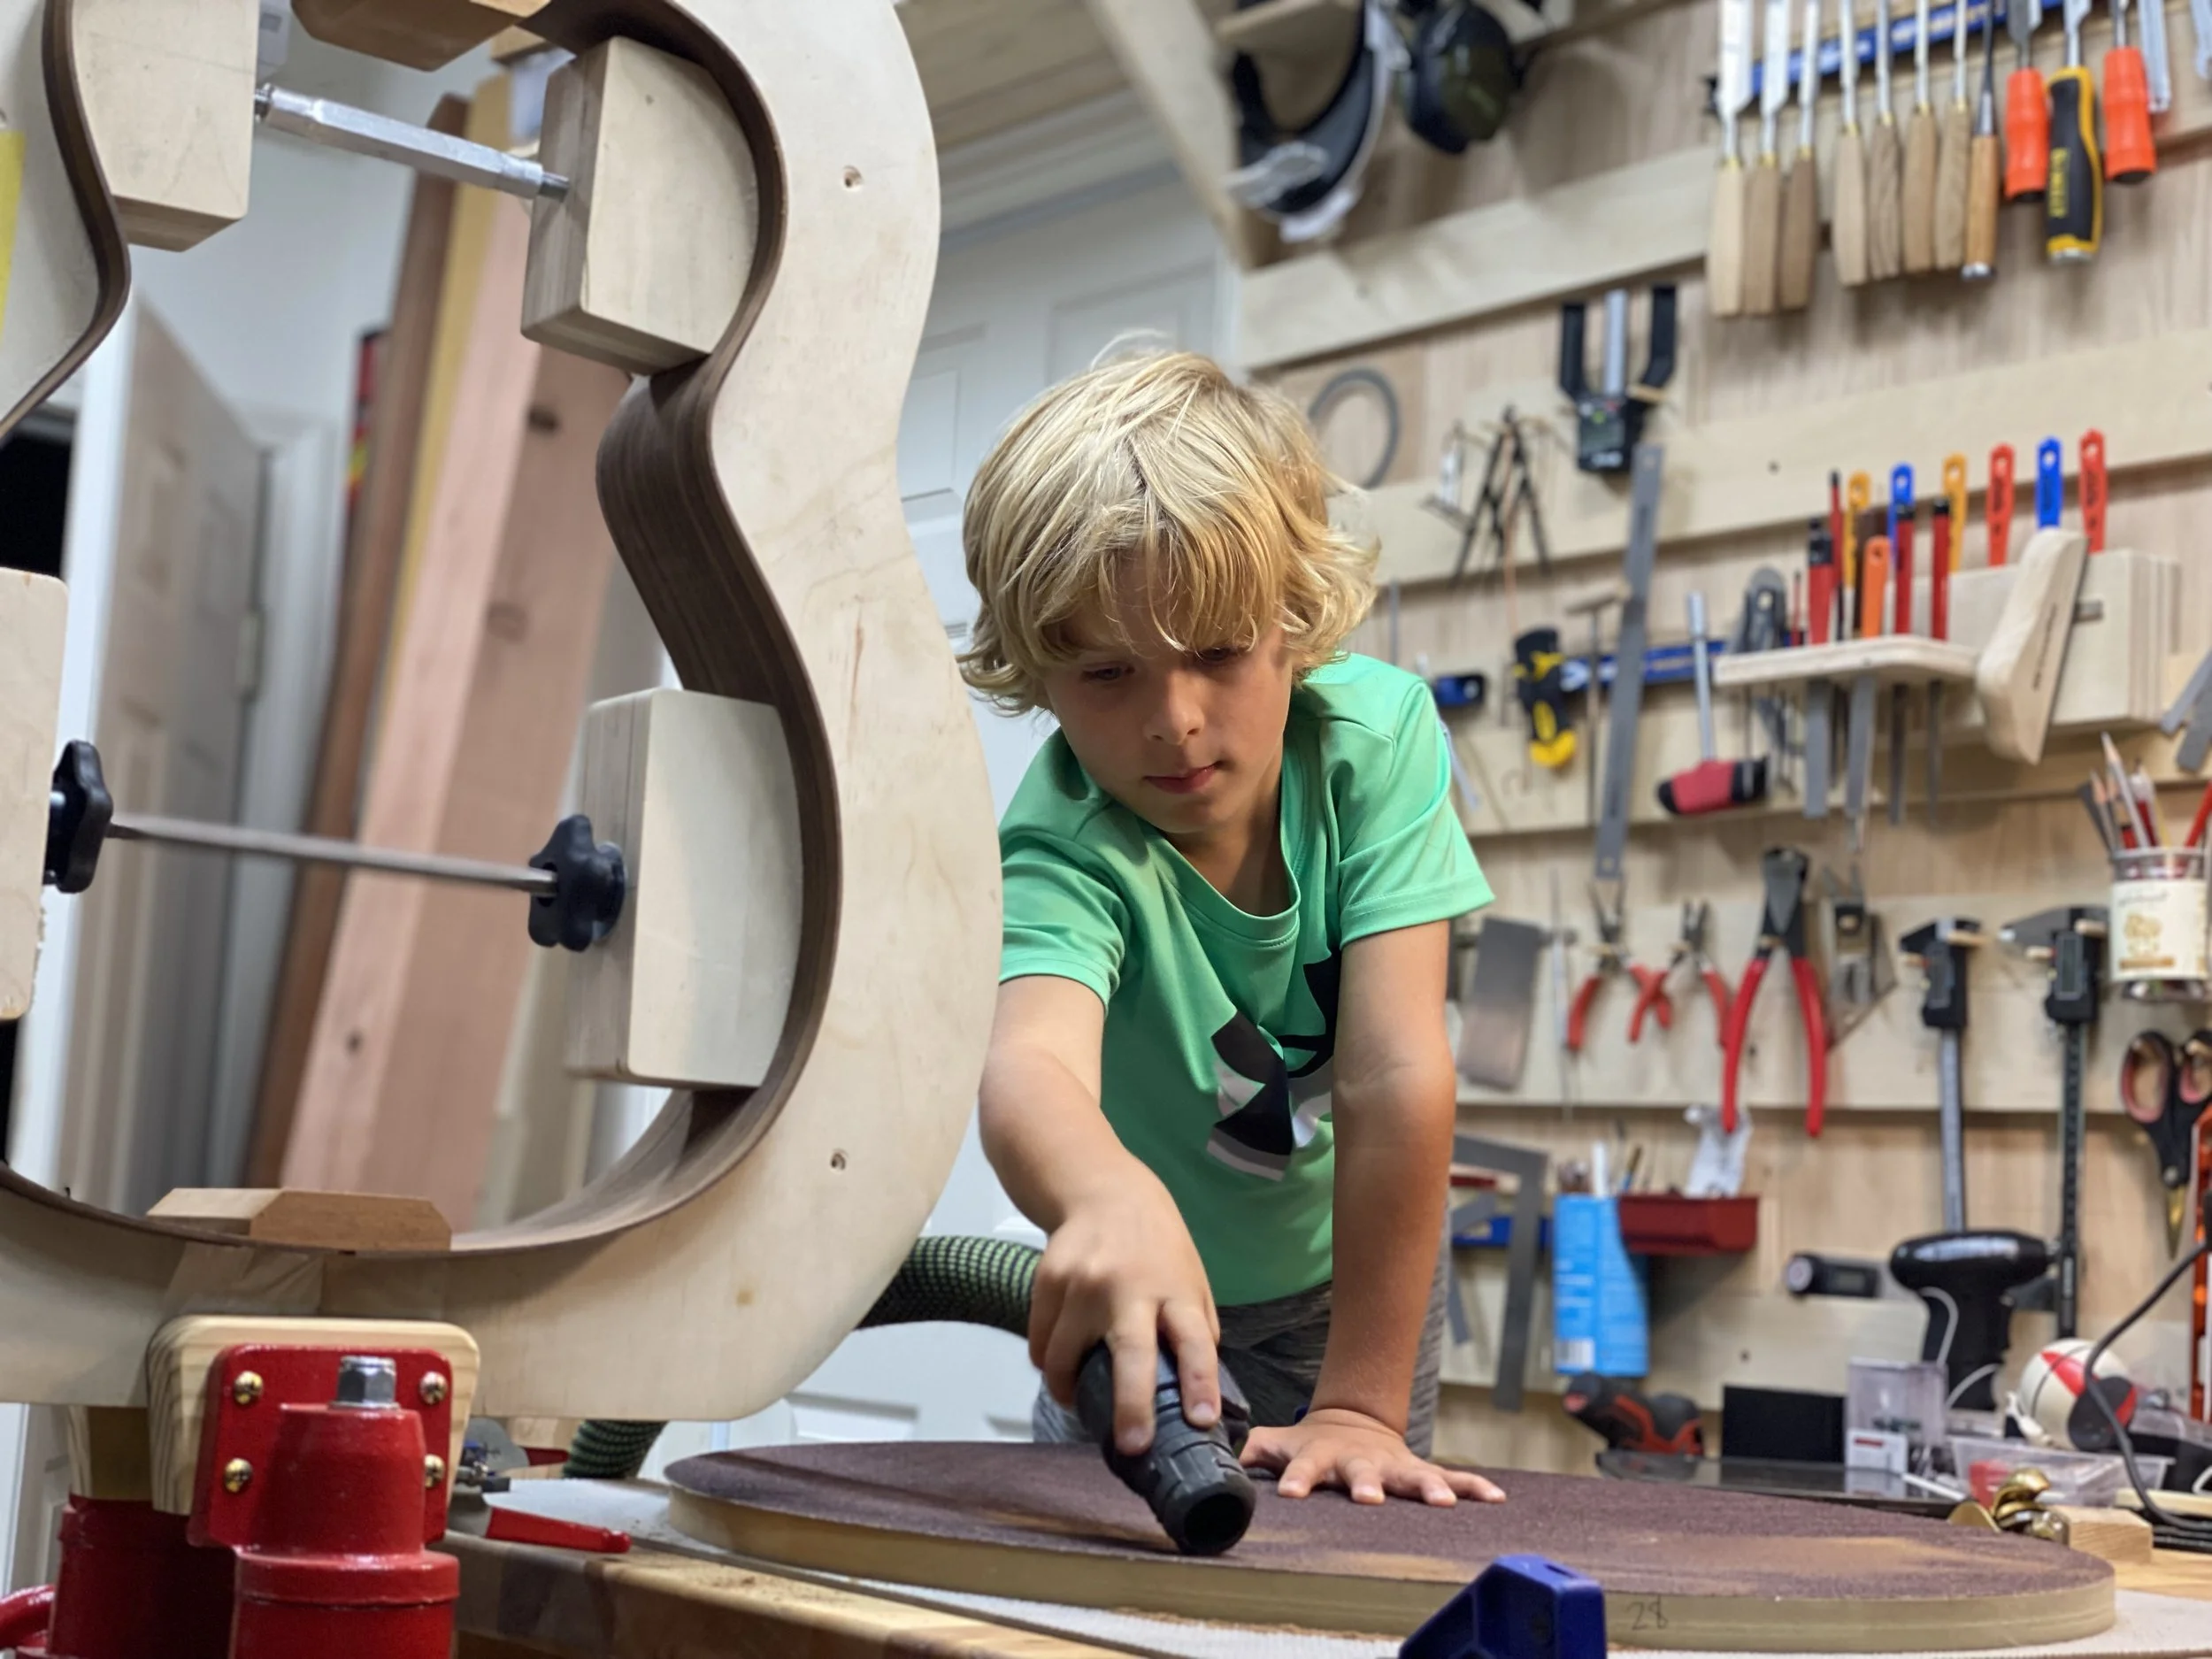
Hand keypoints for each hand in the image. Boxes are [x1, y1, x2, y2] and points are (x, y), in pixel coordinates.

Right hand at [1030, 1169, 1220, 1456]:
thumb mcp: (1190, 1277)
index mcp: (1175, 1290)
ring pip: (1066, 1358)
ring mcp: (1083, 1283)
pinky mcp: (1047, 1280)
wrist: (1103, 1190)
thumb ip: (1194, 1328)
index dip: (1200, 1382)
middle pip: (1131, 1355)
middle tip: (1132, 1445)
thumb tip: (1194, 1392)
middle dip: (1132, 1406)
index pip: (1195, 1341)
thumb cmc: (1156, 1245)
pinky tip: (1059, 1360)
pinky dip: (1049, 1361)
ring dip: (1068, 1390)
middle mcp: (1130, 1287)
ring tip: (1077, 1398)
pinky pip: (1041, 1342)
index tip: (1201, 1420)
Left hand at [1242, 1408, 1505, 1506]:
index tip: (1294, 1494)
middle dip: (1366, 1486)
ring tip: (1444, 1503)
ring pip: (1411, 1477)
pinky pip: (1451, 1478)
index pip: (1305, 1467)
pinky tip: (1495, 1498)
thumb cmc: (1308, 1443)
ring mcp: (1391, 1466)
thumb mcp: (1277, 1443)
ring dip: (1427, 1489)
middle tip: (1369, 1499)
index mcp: (1320, 1457)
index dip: (1299, 1479)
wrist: (1351, 1421)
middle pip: (1362, 1474)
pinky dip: (1473, 1487)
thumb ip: (1249, 1451)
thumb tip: (1215, 1460)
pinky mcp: (1417, 1470)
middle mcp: (1359, 1462)